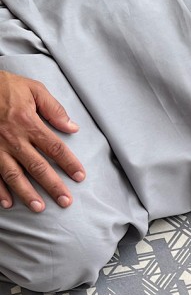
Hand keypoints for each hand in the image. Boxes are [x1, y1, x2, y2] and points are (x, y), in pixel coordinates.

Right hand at [0, 71, 84, 211]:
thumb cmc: (3, 86)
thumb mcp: (32, 88)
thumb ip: (53, 108)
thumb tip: (72, 127)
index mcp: (28, 123)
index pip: (55, 147)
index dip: (69, 163)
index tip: (80, 176)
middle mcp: (13, 138)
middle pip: (37, 166)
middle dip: (53, 186)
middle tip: (66, 202)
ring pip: (14, 174)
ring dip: (26, 193)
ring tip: (39, 208)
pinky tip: (7, 203)